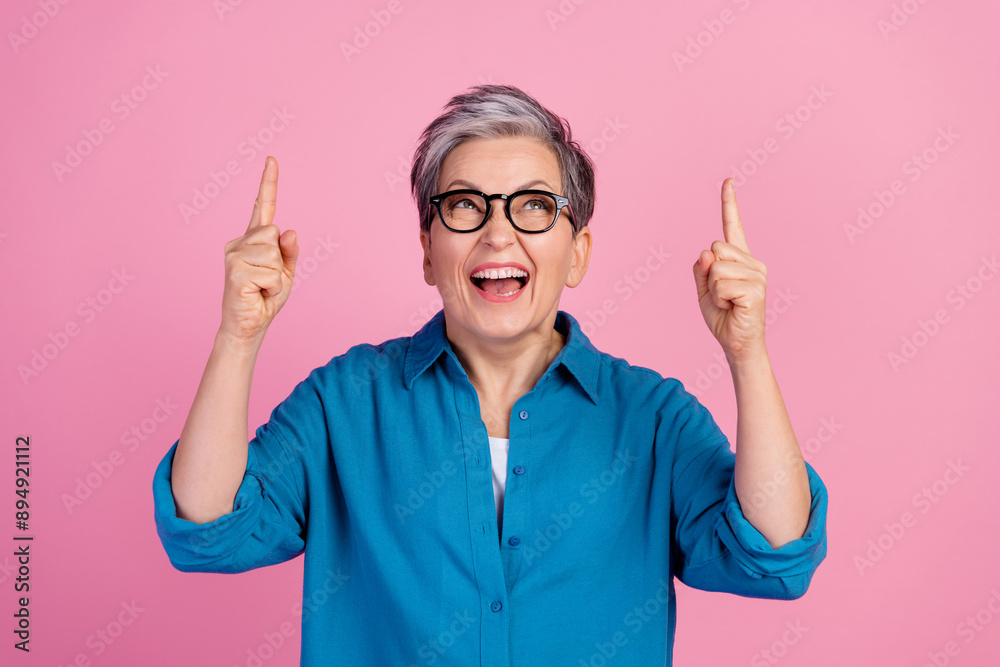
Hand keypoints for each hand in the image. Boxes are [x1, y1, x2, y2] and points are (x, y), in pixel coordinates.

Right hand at [219, 156, 298, 344]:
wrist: (249, 326)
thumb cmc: (266, 298)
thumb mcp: (286, 272)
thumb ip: (289, 251)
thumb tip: (289, 230)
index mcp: (253, 240)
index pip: (263, 207)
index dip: (268, 183)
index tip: (271, 159)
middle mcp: (239, 242)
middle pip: (274, 232)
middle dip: (279, 260)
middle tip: (267, 280)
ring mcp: (234, 254)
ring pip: (273, 252)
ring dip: (276, 275)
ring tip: (261, 287)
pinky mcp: (234, 270)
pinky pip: (270, 271)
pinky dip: (272, 286)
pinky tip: (258, 293)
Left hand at [692, 178, 768, 364]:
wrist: (736, 343)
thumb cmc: (723, 316)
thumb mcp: (703, 290)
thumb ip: (701, 269)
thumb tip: (708, 252)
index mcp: (739, 259)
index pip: (732, 226)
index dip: (729, 203)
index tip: (728, 181)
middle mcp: (752, 261)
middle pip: (715, 249)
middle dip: (709, 274)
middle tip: (722, 296)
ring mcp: (757, 274)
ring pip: (716, 267)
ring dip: (714, 290)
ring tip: (728, 303)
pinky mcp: (756, 288)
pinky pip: (721, 284)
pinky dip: (719, 299)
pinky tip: (733, 308)